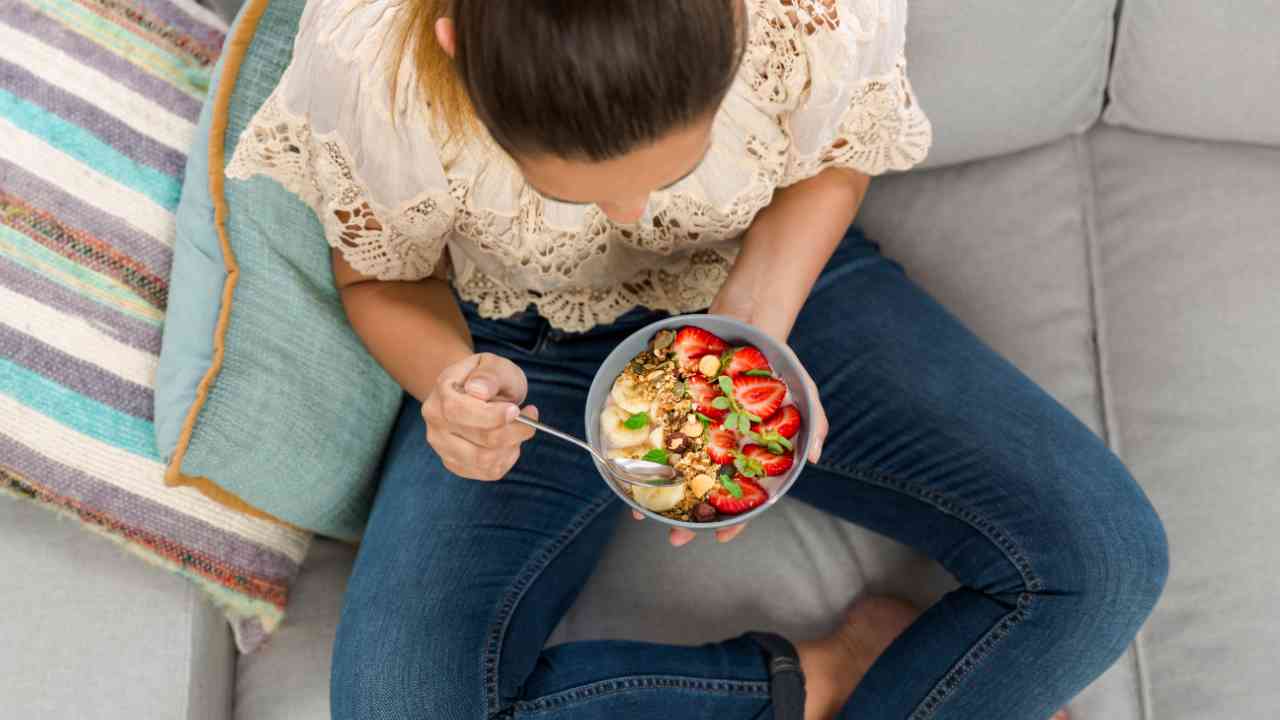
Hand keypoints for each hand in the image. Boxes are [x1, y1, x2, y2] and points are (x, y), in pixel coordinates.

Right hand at [422, 352, 536, 480]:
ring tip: (519, 428)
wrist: (475, 392)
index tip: (515, 410)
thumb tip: (478, 390)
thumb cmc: (489, 378)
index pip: (459, 411)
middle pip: (480, 438)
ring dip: (513, 445)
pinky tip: (510, 442)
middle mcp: (436, 422)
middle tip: (530, 415)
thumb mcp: (494, 365)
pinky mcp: (455, 464)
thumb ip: (489, 375)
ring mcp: (442, 446)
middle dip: (514, 430)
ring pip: (485, 460)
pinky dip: (507, 458)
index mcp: (442, 391)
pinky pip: (488, 472)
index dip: (491, 415)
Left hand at [631, 331, 829, 547]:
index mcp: (750, 453)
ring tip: (642, 513)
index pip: (745, 497)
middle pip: (704, 492)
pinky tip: (630, 467)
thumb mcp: (805, 391)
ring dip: (660, 494)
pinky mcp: (674, 410)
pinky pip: (658, 435)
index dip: (736, 520)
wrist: (748, 321)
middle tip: (675, 539)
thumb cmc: (779, 363)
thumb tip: (812, 457)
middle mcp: (721, 448)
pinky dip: (645, 452)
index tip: (722, 538)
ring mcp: (696, 430)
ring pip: (676, 470)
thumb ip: (813, 424)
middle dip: (689, 519)